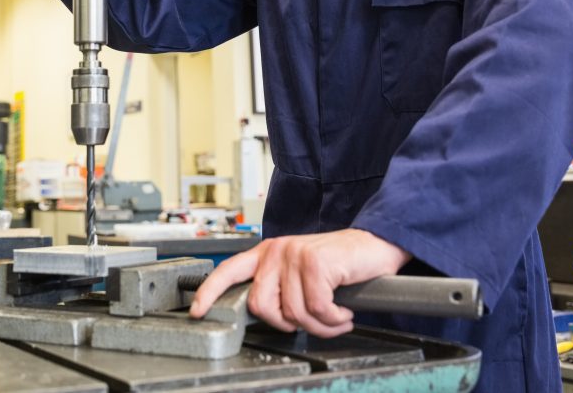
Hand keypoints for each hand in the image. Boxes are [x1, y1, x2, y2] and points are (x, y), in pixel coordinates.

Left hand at [189, 228, 410, 337]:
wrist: (374, 246)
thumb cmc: (338, 265)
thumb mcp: (299, 273)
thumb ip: (278, 287)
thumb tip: (265, 315)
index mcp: (266, 253)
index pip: (228, 271)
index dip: (209, 293)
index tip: (198, 311)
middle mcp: (276, 251)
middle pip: (262, 306)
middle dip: (289, 324)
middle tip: (313, 321)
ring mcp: (294, 254)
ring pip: (294, 313)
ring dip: (320, 325)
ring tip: (335, 316)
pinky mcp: (315, 262)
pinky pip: (318, 310)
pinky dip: (335, 320)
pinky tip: (344, 311)